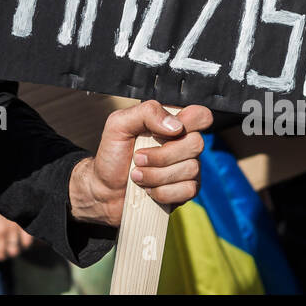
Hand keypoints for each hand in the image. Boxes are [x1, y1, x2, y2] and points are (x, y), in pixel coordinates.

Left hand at [0, 199, 32, 260]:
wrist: (0, 182)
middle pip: (1, 255)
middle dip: (1, 253)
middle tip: (2, 248)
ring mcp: (12, 230)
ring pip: (14, 251)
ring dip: (12, 249)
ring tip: (12, 244)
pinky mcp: (23, 225)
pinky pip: (26, 243)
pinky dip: (24, 243)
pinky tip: (21, 238)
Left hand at [69, 100, 212, 227]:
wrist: (105, 190)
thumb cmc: (113, 154)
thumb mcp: (118, 125)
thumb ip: (146, 113)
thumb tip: (175, 126)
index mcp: (171, 122)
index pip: (201, 115)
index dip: (191, 122)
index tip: (165, 133)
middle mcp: (183, 143)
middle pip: (196, 143)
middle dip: (162, 156)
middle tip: (137, 158)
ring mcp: (188, 167)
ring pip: (191, 169)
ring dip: (156, 175)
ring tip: (137, 175)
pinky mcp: (186, 190)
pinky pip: (189, 190)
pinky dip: (163, 192)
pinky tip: (149, 190)